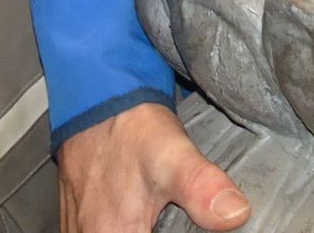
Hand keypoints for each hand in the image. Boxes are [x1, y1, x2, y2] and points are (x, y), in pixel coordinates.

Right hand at [58, 103, 248, 232]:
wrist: (96, 94)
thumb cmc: (129, 125)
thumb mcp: (171, 153)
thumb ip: (202, 185)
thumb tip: (236, 214)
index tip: (182, 231)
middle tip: (176, 223)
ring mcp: (79, 230)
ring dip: (138, 232)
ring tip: (161, 221)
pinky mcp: (77, 221)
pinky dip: (124, 229)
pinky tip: (143, 220)